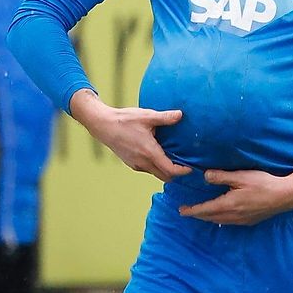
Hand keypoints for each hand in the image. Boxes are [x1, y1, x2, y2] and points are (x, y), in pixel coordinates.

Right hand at [69, 89, 191, 181]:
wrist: (103, 125)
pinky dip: (155, 166)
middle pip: (165, 177)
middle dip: (176, 174)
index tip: (190, 168)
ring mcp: (136, 165)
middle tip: (184, 164)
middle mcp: (143, 162)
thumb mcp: (147, 116)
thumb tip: (180, 115)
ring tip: (172, 158)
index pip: (170, 170)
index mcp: (149, 152)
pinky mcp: (131, 163)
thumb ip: (165, 117)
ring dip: (165, 170)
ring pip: (156, 174)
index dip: (183, 171)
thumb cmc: (124, 120)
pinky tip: (158, 154)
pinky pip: (147, 169)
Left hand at [179, 161, 292, 224]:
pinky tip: (221, 216)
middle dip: (198, 215)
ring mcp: (241, 220)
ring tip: (201, 214)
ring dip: (208, 218)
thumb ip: (221, 177)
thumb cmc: (263, 184)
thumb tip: (205, 176)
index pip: (204, 209)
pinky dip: (220, 219)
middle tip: (187, 212)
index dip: (192, 210)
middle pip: (210, 217)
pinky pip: (229, 222)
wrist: (285, 196)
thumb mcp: (240, 176)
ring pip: (219, 221)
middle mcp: (232, 216)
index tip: (181, 210)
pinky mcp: (249, 221)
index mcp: (228, 204)